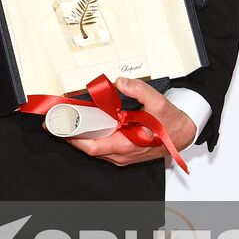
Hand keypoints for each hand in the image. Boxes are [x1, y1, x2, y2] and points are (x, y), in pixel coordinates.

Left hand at [63, 77, 195, 167]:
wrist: (182, 134)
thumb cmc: (170, 124)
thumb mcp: (158, 102)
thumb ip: (139, 90)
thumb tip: (120, 82)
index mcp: (127, 144)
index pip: (92, 146)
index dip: (72, 138)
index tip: (59, 127)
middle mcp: (122, 154)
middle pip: (88, 148)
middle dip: (70, 136)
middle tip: (56, 122)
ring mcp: (122, 155)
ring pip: (94, 149)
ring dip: (79, 138)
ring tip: (67, 122)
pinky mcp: (123, 153)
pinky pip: (102, 148)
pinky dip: (91, 138)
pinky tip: (85, 127)